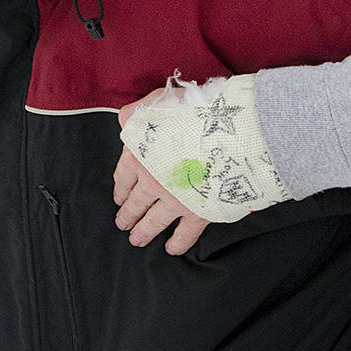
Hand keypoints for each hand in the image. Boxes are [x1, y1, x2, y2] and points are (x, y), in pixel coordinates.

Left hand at [114, 101, 209, 253]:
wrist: (230, 130)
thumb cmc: (197, 111)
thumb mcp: (157, 101)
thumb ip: (136, 114)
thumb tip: (126, 123)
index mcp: (140, 154)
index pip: (124, 176)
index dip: (121, 188)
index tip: (119, 197)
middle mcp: (152, 180)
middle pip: (136, 202)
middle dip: (128, 214)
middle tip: (123, 223)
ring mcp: (175, 199)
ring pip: (154, 221)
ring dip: (144, 232)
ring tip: (137, 240)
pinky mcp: (199, 211)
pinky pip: (186, 233)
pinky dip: (178, 243)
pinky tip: (172, 249)